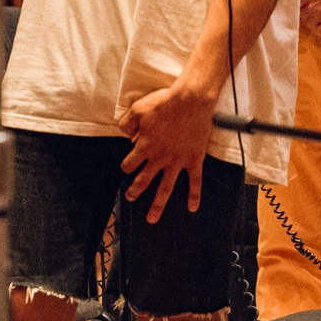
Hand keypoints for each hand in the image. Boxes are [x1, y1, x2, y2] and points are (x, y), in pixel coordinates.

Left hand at [119, 80, 215, 221]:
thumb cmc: (163, 104)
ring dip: (158, 204)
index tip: (127, 166)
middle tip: (130, 198)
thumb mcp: (137, 109)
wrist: (190, 102)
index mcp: (145, 146)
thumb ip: (127, 124)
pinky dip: (194, 196)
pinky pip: (194, 182)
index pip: (130, 163)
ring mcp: (177, 161)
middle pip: (144, 179)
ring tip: (152, 218)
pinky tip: (191, 208)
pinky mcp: (194, 160)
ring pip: (166, 188)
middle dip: (136, 191)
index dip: (126, 165)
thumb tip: (126, 135)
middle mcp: (159, 158)